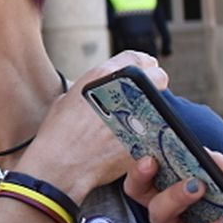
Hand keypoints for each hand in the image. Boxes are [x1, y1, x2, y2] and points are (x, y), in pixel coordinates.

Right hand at [15, 51, 169, 203]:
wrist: (60, 164)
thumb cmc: (58, 134)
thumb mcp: (69, 98)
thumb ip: (92, 87)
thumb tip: (102, 89)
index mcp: (104, 76)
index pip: (139, 58)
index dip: (144, 66)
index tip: (144, 75)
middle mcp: (125, 91)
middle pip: (159, 78)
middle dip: (155, 87)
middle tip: (145, 99)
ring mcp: (139, 114)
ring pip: (164, 104)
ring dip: (156, 111)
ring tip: (140, 122)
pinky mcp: (147, 139)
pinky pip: (161, 131)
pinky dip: (155, 134)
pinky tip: (140, 140)